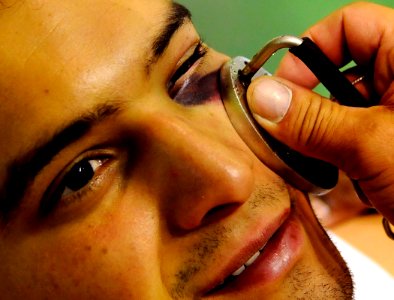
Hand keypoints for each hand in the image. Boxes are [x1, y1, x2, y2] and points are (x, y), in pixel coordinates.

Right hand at [246, 2, 393, 223]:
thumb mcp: (375, 145)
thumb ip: (313, 120)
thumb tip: (261, 97)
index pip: (348, 25)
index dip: (308, 51)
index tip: (280, 90)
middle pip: (337, 70)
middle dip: (308, 102)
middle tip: (286, 132)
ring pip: (336, 108)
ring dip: (317, 134)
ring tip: (315, 161)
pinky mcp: (386, 141)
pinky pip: (344, 134)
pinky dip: (330, 153)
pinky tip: (333, 175)